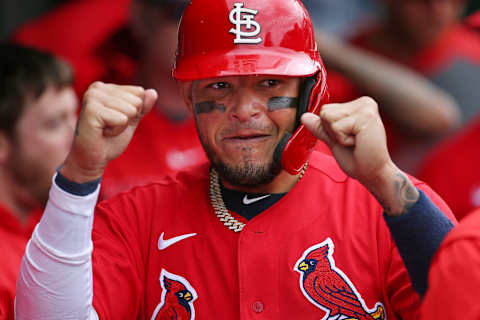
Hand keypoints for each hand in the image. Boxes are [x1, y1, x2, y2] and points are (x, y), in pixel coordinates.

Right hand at [61, 82, 156, 182]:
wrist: (93, 159)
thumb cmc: (110, 139)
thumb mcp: (131, 120)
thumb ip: (142, 106)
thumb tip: (153, 92)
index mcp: (107, 87)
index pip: (139, 92)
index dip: (134, 112)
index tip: (116, 120)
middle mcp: (98, 88)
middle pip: (136, 101)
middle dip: (128, 119)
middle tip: (110, 127)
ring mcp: (92, 97)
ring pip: (130, 110)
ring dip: (121, 126)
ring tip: (106, 129)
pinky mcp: (91, 110)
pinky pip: (122, 119)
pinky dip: (116, 131)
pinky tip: (102, 132)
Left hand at [301, 97, 418, 215]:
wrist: (373, 173)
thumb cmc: (357, 158)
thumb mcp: (334, 140)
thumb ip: (321, 127)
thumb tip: (304, 116)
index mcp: (357, 105)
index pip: (325, 110)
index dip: (331, 129)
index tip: (349, 138)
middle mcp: (364, 102)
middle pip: (325, 112)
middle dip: (334, 132)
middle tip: (353, 142)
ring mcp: (366, 108)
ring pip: (329, 118)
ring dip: (339, 136)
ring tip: (357, 142)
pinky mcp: (366, 116)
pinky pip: (337, 127)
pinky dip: (343, 140)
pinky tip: (359, 142)